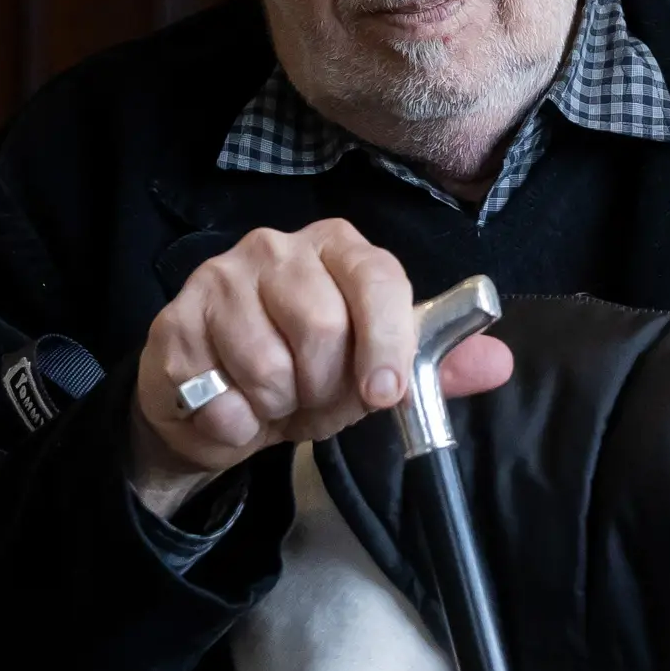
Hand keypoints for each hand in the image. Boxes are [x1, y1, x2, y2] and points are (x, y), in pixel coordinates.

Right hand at [127, 221, 513, 508]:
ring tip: (273, 397)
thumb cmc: (305, 374)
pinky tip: (231, 406)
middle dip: (326, 386)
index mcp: (337, 248)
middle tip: (315, 394)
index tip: (384, 392)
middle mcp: (275, 247)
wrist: (220, 405)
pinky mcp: (171, 323)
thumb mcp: (373, 371)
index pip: (377, 278)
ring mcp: (217, 279)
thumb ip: (433, 366)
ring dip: (278, 407)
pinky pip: (216, 394)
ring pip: (267, 366)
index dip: (386, 341)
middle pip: (321, 325)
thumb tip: (498, 363)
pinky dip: (233, 423)